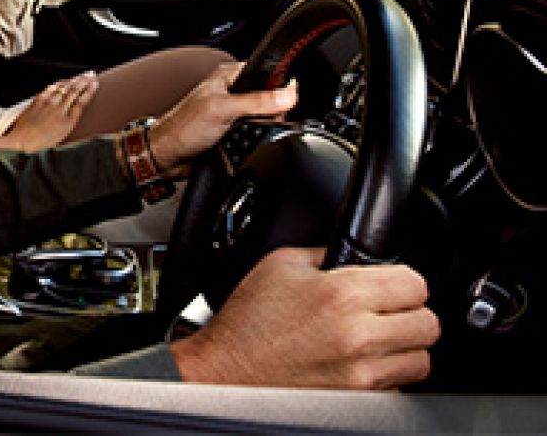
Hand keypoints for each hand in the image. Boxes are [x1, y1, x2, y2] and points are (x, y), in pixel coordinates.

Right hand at [0, 71, 98, 155]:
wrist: (22, 141)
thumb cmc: (21, 132)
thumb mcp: (26, 114)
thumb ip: (37, 106)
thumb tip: (43, 102)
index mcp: (40, 99)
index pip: (57, 86)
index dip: (67, 82)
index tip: (72, 79)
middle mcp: (51, 101)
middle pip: (68, 87)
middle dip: (80, 79)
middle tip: (88, 74)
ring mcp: (60, 109)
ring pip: (76, 91)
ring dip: (85, 83)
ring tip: (93, 78)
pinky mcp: (67, 119)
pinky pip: (80, 103)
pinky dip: (88, 93)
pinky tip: (93, 87)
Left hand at [147, 61, 297, 176]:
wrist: (168, 157)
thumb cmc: (182, 129)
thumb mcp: (222, 110)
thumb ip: (256, 102)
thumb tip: (288, 94)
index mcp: (228, 76)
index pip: (266, 72)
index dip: (280, 84)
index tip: (287, 99)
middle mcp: (232, 91)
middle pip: (269, 98)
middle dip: (272, 111)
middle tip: (259, 121)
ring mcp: (234, 113)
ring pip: (265, 119)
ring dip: (262, 128)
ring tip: (246, 134)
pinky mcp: (235, 132)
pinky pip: (256, 135)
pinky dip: (256, 140)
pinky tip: (247, 144)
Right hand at [170, 247, 439, 388]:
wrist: (227, 372)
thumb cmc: (248, 322)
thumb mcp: (280, 264)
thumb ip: (327, 254)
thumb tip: (357, 255)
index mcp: (341, 294)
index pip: (415, 283)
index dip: (403, 280)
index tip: (392, 284)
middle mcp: (358, 336)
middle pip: (428, 324)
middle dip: (409, 313)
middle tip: (387, 311)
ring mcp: (361, 374)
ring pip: (421, 359)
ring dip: (404, 348)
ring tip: (376, 339)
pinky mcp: (359, 401)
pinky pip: (399, 387)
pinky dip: (388, 376)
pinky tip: (360, 363)